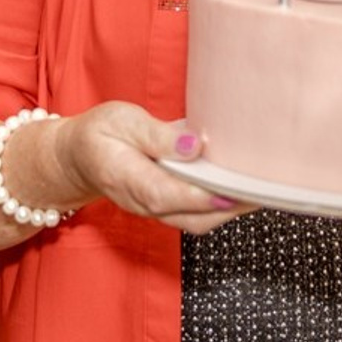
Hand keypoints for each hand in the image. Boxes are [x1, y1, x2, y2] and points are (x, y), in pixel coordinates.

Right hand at [58, 101, 251, 235]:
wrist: (78, 158)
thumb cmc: (99, 134)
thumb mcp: (121, 121)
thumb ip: (157, 135)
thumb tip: (193, 144)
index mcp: (129, 180)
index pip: (170, 195)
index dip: (203, 196)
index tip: (233, 190)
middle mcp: (145, 204)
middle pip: (193, 218)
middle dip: (230, 209)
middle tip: (264, 191)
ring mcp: (156, 210)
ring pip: (198, 221)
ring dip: (230, 210)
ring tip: (261, 189)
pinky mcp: (165, 206)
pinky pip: (196, 214)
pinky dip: (220, 205)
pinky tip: (240, 187)